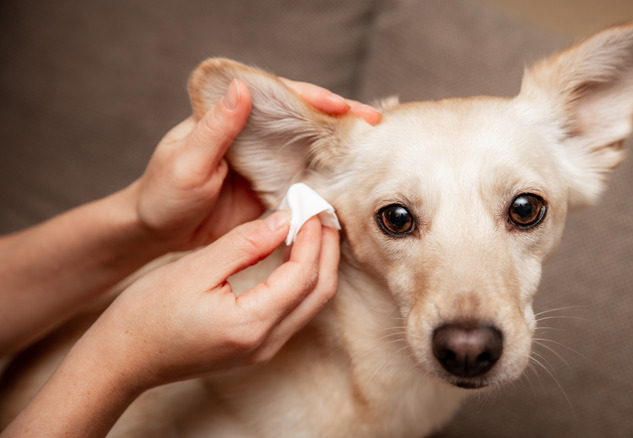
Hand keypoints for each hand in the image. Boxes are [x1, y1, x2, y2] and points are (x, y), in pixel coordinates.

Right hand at [0, 214, 339, 436]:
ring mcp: (264, 350)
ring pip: (312, 303)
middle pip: (320, 292)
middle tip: (322, 212)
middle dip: (327, 249)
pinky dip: (303, 279)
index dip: (312, 236)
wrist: (122, 358)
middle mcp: (266, 343)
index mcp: (251, 324)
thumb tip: (285, 220)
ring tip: (313, 227)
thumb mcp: (195, 269)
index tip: (309, 204)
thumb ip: (245, 244)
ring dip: (319, 264)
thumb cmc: (147, 314)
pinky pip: (296, 311)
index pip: (304, 275)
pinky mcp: (257, 348)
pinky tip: (294, 253)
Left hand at [132, 79, 379, 251]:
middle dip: (342, 119)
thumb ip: (215, 128)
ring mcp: (268, 164)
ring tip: (373, 151)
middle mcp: (258, 137)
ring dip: (341, 150)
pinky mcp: (274, 193)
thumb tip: (242, 87)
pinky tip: (350, 187)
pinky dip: (329, 184)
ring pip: (312, 150)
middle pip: (306, 120)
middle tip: (375, 123)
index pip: (282, 97)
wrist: (160, 233)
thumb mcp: (186, 160)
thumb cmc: (164, 193)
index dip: (314, 98)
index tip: (342, 107)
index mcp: (235, 118)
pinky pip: (307, 184)